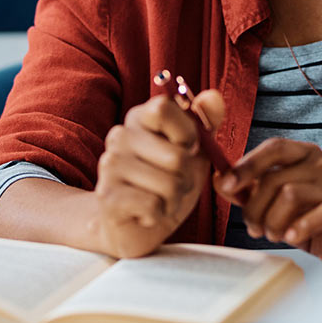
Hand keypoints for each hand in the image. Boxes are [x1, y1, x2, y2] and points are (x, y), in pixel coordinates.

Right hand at [93, 90, 224, 258]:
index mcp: (139, 118)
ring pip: (169, 185)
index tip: (189, 148)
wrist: (135, 225)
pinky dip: (159, 214)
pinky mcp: (107, 196)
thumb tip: (214, 96)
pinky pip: (153, 205)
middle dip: (186, 179)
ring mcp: (109, 165)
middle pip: (177, 156)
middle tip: (173, 185)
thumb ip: (205, 123)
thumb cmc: (166, 183)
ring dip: (174, 200)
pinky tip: (146, 213)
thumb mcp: (192, 152)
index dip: (187, 132)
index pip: (164, 107)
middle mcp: (120, 135)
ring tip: (159, 200)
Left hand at [215, 139, 321, 262]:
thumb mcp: (273, 203)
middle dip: (255, 207)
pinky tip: (292, 237)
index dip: (246, 165)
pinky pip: (316, 213)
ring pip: (290, 194)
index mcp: (303, 154)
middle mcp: (321, 164)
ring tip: (274, 234)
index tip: (226, 185)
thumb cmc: (309, 218)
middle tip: (253, 228)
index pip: (272, 147)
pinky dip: (298, 228)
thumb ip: (247, 191)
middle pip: (274, 177)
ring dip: (273, 221)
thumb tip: (218, 179)